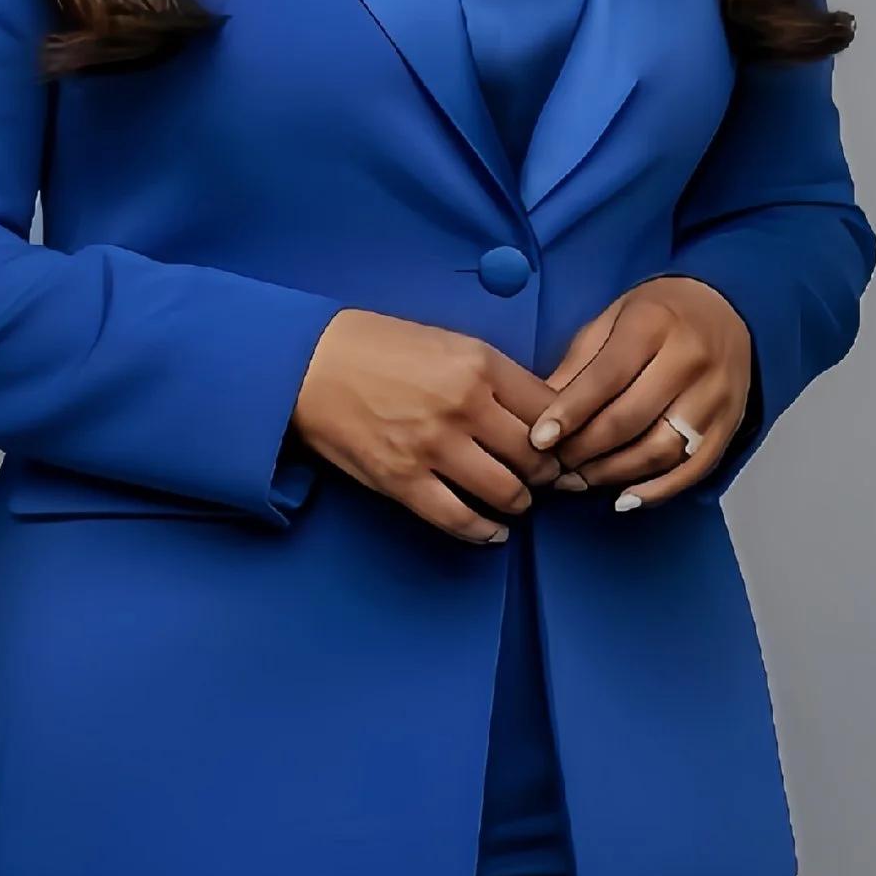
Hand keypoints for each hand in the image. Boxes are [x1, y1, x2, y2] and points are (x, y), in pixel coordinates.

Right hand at [292, 307, 562, 544]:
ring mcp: (433, 447)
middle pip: (535, 457)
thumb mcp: (449, 343)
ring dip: (519, 503)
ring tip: (516, 500)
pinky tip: (493, 532)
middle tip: (543, 478)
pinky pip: (459, 520)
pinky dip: (484, 532)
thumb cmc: (378, 348)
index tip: (563, 446)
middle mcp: (464, 406)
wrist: (310, 363)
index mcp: (480, 364)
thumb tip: (539, 415)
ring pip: (506, 493)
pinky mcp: (403, 481)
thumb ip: (495, 377)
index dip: (565, 435)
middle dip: (547, 474)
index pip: (551, 411)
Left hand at [529, 276, 753, 507]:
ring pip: (661, 451)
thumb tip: (537, 414)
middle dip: (585, 450)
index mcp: (654, 324)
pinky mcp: (730, 423)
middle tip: (555, 466)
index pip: (606, 378)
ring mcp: (715, 395)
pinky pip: (693, 469)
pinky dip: (657, 490)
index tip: (539, 440)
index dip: (569, 413)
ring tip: (580, 480)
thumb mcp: (610, 321)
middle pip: (630, 420)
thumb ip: (578, 366)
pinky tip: (625, 498)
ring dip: (614, 474)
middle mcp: (690, 359)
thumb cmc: (656, 316)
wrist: (724, 309)